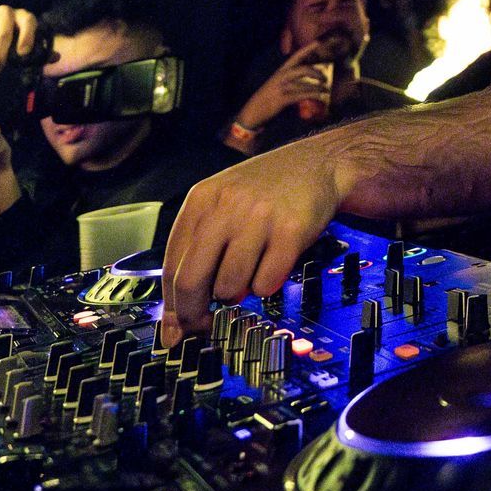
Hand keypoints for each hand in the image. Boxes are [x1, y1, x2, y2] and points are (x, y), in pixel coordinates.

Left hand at [160, 140, 352, 333]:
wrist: (319, 162)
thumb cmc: (266, 192)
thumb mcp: (223, 208)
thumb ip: (197, 254)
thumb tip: (176, 321)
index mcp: (202, 200)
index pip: (171, 266)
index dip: (173, 305)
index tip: (177, 327)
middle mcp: (226, 206)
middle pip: (191, 282)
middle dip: (195, 314)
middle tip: (206, 323)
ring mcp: (259, 218)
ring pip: (229, 288)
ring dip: (238, 293)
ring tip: (251, 270)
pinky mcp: (290, 232)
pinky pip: (265, 284)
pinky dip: (267, 285)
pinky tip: (273, 262)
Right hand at [233, 47, 335, 134]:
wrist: (251, 114)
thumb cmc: (266, 100)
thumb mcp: (277, 86)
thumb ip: (290, 81)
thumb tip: (307, 81)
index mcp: (280, 72)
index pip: (295, 57)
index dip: (307, 49)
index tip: (318, 42)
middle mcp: (281, 77)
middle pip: (302, 69)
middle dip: (316, 72)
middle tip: (325, 77)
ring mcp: (281, 88)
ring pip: (303, 83)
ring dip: (317, 86)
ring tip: (326, 89)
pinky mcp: (282, 99)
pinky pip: (301, 95)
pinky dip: (312, 95)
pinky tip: (319, 96)